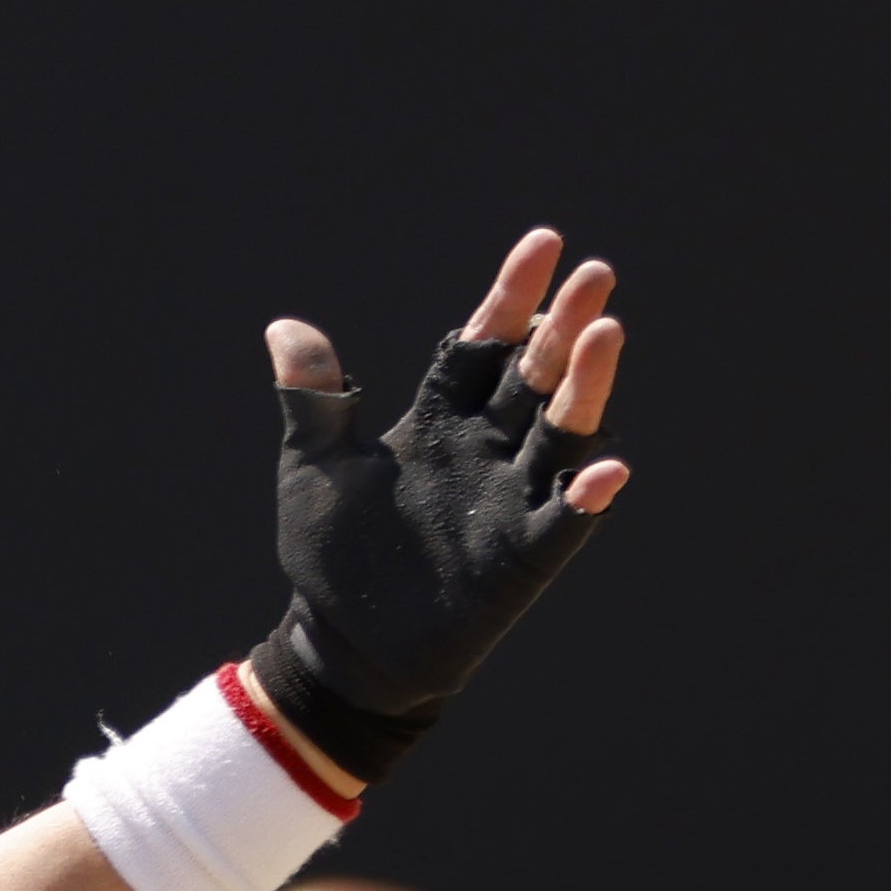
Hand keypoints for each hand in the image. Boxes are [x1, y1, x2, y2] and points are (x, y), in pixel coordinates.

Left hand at [251, 228, 633, 785]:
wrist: (345, 646)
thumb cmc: (332, 556)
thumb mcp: (314, 469)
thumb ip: (313, 401)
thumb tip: (285, 328)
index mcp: (441, 419)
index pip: (482, 343)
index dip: (511, 296)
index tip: (542, 244)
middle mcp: (487, 449)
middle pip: (534, 375)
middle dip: (562, 327)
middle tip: (593, 276)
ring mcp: (511, 499)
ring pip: (562, 433)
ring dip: (586, 388)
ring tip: (606, 335)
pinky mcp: (523, 557)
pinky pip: (565, 523)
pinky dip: (586, 497)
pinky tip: (605, 470)